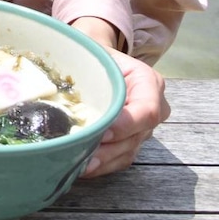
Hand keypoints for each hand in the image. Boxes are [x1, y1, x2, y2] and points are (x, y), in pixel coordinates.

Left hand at [80, 47, 168, 177]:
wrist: (97, 59)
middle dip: (109, 148)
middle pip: (137, 136)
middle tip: (84, 155)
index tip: (103, 133)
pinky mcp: (131, 140)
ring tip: (80, 164)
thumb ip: (90, 70)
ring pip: (128, 151)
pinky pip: (121, 158)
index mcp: (148, 82)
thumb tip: (65, 96)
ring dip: (104, 160)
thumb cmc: (94, 55)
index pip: (147, 111)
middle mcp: (153, 106)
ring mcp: (143, 127)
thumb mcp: (95, 53)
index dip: (126, 125)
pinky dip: (102, 164)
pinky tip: (82, 166)